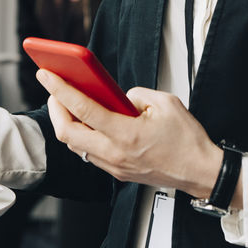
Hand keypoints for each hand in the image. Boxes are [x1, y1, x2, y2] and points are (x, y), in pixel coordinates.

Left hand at [37, 70, 224, 200]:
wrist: (200, 172)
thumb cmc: (187, 140)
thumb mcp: (165, 103)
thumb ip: (136, 95)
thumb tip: (118, 96)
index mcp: (125, 134)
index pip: (83, 109)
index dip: (60, 89)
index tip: (47, 74)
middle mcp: (115, 153)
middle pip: (67, 133)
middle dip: (55, 109)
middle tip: (54, 90)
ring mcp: (114, 166)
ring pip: (75, 146)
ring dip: (67, 124)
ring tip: (67, 104)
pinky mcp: (117, 173)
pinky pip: (89, 154)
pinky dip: (82, 136)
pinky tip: (86, 122)